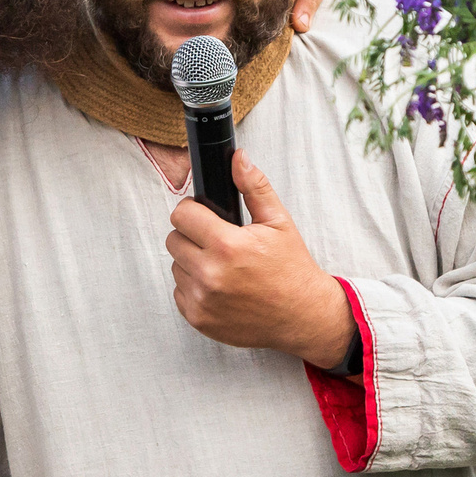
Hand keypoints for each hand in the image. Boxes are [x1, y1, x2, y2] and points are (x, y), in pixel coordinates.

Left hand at [166, 150, 355, 370]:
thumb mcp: (279, 222)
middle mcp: (210, 275)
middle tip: (216, 240)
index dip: (193, 210)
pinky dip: (194, 287)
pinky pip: (180, 292)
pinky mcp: (198, 318)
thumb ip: (254, 187)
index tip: (205, 215)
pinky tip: (219, 285)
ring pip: (176, 266)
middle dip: (192, 235)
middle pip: (173, 239)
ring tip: (221, 264)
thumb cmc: (291, 268)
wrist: (302, 316)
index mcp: (227, 246)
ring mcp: (202, 300)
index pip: (181, 214)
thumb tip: (238, 158)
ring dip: (192, 262)